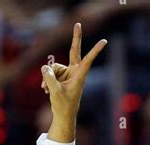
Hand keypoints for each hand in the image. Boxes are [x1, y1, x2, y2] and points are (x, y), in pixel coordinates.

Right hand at [41, 22, 106, 138]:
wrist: (63, 115)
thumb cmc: (64, 106)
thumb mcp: (55, 92)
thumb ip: (49, 78)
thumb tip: (45, 67)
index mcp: (79, 76)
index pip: (88, 59)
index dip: (96, 50)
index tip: (105, 41)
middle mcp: (74, 72)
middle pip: (74, 51)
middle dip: (75, 38)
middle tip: (78, 23)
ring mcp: (67, 73)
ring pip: (54, 67)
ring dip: (48, 77)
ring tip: (47, 88)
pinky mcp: (60, 76)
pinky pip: (50, 72)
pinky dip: (46, 80)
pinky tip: (45, 89)